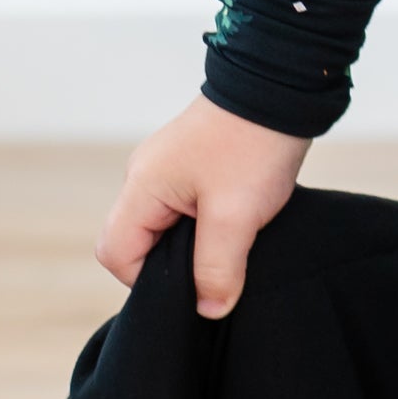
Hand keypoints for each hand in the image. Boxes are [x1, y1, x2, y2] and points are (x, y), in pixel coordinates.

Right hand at [97, 94, 313, 318]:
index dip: (146, 281)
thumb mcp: (236, 216)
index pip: (115, 253)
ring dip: (196, 241)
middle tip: (217, 265)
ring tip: (233, 240)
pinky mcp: (195, 161)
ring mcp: (169, 167)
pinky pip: (186, 206)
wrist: (281, 87)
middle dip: (174, 262)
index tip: (192, 283)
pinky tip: (240, 220)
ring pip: (165, 225)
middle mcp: (145, 176)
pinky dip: (209, 221)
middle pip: (137, 240)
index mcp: (141, 186)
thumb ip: (217, 268)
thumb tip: (208, 311)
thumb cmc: (253, 145)